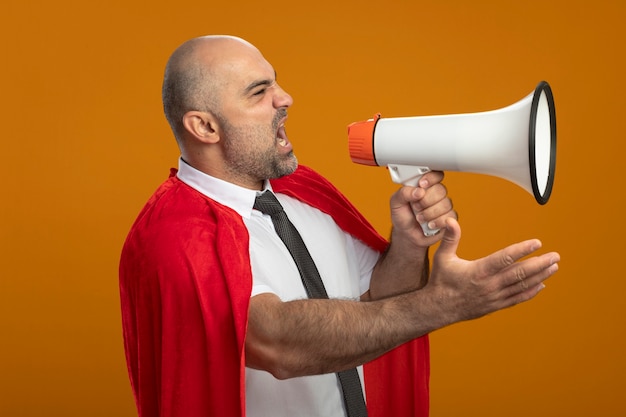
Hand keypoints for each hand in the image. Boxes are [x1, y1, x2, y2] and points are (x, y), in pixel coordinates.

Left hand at [389, 170, 455, 248]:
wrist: (406, 235)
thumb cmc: (402, 216)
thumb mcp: (396, 203)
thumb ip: (403, 193)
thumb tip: (418, 191)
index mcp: (424, 186)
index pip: (435, 175)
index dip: (431, 178)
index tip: (421, 184)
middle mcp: (436, 195)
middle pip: (440, 190)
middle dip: (426, 200)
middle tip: (415, 207)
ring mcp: (443, 207)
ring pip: (445, 204)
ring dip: (429, 213)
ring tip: (419, 218)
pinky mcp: (448, 219)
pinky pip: (450, 217)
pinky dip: (438, 221)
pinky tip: (429, 225)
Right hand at [427, 217, 559, 324]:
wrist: (438, 308)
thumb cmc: (441, 281)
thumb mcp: (442, 257)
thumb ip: (450, 238)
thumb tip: (450, 219)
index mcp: (478, 271)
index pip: (505, 258)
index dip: (522, 250)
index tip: (537, 243)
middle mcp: (489, 285)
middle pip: (519, 273)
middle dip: (539, 264)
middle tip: (555, 256)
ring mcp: (494, 297)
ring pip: (522, 286)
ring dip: (540, 276)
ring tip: (553, 267)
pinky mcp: (495, 306)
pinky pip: (517, 298)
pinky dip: (531, 292)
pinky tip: (541, 285)